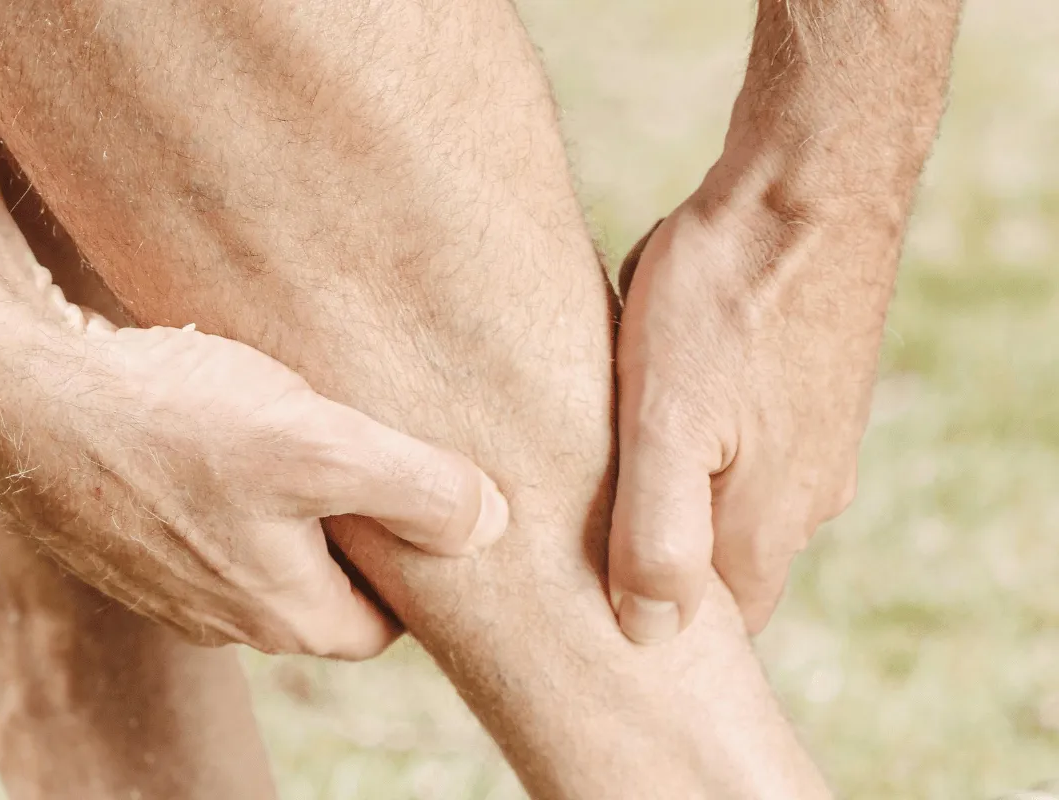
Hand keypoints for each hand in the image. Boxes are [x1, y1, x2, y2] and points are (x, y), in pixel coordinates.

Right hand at [0, 268, 508, 659]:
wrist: (20, 396)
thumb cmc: (174, 420)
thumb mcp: (320, 448)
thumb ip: (418, 490)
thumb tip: (493, 524)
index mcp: (288, 614)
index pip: (386, 623)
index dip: (417, 567)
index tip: (427, 502)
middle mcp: (228, 616)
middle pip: (327, 587)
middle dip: (358, 531)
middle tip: (374, 452)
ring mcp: (173, 580)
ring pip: (268, 551)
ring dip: (295, 501)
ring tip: (304, 428)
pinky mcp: (133, 536)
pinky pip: (210, 523)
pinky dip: (235, 483)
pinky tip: (227, 423)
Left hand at [610, 187, 897, 641]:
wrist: (806, 186)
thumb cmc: (725, 298)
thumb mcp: (666, 420)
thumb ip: (658, 534)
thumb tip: (650, 634)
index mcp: (768, 523)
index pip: (717, 624)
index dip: (654, 623)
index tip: (591, 597)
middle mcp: (807, 497)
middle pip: (723, 566)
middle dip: (657, 557)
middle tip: (585, 525)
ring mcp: (816, 443)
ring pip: (730, 502)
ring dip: (674, 492)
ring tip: (612, 455)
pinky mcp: (810, 395)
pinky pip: (747, 447)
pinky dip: (699, 443)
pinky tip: (662, 401)